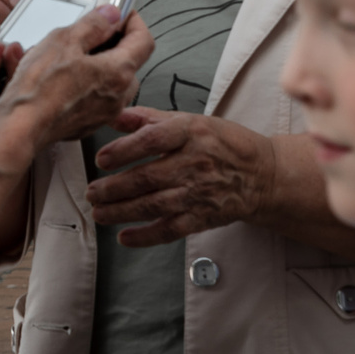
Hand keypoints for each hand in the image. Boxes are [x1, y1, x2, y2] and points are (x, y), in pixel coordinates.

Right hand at [0, 7, 151, 148]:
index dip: (134, 21)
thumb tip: (110, 14)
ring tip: (74, 55)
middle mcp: (119, 95)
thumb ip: (94, 24)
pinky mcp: (89, 123)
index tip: (121, 14)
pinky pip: (98, 97)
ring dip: (101, 65)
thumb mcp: (64, 40)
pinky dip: (88, 84)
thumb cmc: (39, 89)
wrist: (21, 127)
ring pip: (114, 81)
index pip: (144, 40)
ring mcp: (105, 112)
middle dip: (116, 43)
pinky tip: (65, 78)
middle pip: (130, 61)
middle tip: (95, 32)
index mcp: (119, 72)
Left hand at [89, 108, 282, 246]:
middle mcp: (194, 163)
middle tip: (92, 192)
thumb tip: (114, 115)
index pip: (152, 140)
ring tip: (99, 213)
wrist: (262, 175)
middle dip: (113, 188)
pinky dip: (145, 236)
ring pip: (153, 205)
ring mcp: (199, 193)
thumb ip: (150, 118)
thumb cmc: (223, 143)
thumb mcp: (191, 121)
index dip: (123, 150)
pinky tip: (124, 237)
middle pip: (146, 178)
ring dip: (121, 212)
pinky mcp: (204, 217)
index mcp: (191, 132)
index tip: (101, 159)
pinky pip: (170, 229)